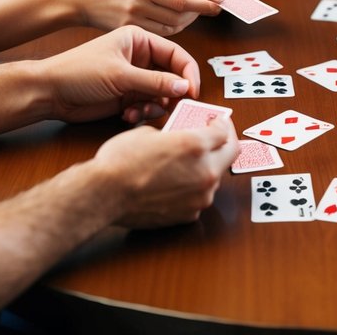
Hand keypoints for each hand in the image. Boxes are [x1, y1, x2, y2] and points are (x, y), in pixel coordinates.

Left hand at [37, 25, 200, 124]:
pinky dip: (144, 113)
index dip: (188, 73)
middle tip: (174, 108)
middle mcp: (140, 58)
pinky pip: (148, 106)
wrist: (50, 92)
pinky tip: (128, 115)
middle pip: (172, 76)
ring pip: (162, 94)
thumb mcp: (120, 75)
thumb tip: (186, 88)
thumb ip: (155, 82)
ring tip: (140, 112)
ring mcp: (135, 78)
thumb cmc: (79, 72)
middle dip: (173, 93)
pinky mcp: (128, 96)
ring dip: (156, 106)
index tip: (193, 93)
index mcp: (139, 40)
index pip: (176, 54)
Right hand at [68, 0, 217, 35]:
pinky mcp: (127, 31)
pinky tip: (174, 21)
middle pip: (180, 14)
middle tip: (209, 9)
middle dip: (198, 13)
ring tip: (193, 15)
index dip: (204, 4)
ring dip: (187, 22)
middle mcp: (139, 2)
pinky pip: (158, 33)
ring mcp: (132, 19)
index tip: (219, 5)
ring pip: (172, 26)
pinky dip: (171, 28)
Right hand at [93, 116, 238, 227]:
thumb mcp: (149, 133)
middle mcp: (204, 172)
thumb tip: (178, 136)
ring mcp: (199, 196)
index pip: (224, 132)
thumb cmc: (121, 162)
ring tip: (188, 161)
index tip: (218, 122)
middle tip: (217, 137)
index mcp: (195, 145)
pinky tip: (176, 182)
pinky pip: (199, 196)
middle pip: (231, 153)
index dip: (222, 123)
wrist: (105, 194)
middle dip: (225, 142)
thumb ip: (174, 134)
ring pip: (215, 177)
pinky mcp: (189, 214)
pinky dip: (193, 187)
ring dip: (208, 166)